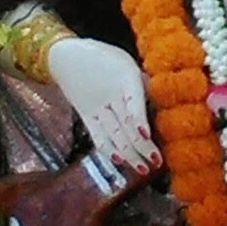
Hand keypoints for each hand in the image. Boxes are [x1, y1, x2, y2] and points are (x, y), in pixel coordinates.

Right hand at [47, 37, 160, 174]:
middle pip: (126, 123)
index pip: (133, 100)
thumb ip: (141, 81)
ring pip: (114, 134)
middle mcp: (110, 94)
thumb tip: (159, 98)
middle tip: (156, 161)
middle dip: (141, 145)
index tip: (146, 135)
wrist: (67, 57)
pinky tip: (120, 161)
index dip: (139, 119)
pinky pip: (97, 136)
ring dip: (129, 153)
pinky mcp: (86, 116)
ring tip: (143, 168)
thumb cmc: (104, 57)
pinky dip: (108, 149)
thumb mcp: (126, 61)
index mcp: (125, 75)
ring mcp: (96, 108)